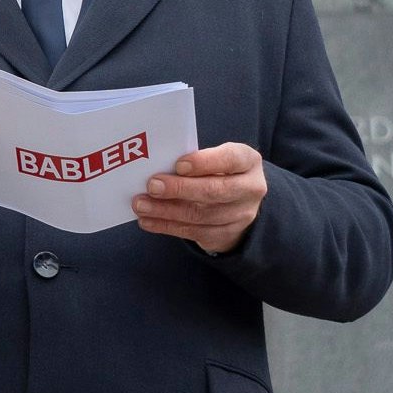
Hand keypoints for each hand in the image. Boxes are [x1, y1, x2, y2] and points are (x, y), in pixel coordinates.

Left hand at [132, 142, 266, 253]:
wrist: (237, 202)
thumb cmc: (217, 171)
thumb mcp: (215, 158)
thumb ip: (195, 160)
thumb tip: (157, 166)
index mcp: (248, 161)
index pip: (230, 159)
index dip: (204, 162)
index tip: (178, 165)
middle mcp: (250, 189)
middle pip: (214, 191)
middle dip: (180, 189)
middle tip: (152, 186)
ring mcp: (241, 215)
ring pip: (201, 215)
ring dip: (166, 211)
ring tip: (141, 205)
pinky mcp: (226, 234)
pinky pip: (193, 232)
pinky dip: (166, 226)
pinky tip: (147, 221)